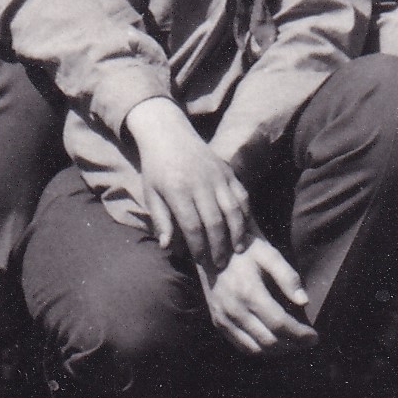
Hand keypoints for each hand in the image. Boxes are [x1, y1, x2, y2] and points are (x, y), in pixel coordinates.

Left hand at [126, 96, 251, 270]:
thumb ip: (161, 221)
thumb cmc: (156, 168)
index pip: (193, 226)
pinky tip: (245, 229)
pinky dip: (246, 214)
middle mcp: (200, 183)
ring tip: (237, 251)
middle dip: (219, 247)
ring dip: (237, 233)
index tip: (201, 261)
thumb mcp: (151, 194)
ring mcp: (217, 175)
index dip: (199, 247)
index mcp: (177, 190)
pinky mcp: (227, 170)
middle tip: (220, 264)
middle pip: (215, 221)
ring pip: (233, 209)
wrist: (167, 133)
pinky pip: (242, 195)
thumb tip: (167, 248)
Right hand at [198, 235, 316, 357]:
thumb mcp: (268, 254)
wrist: (211, 247)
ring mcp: (223, 317)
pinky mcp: (218, 322)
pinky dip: (260, 350)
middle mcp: (233, 309)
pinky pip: (241, 346)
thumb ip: (288, 276)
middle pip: (269, 341)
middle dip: (294, 345)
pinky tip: (274, 343)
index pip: (280, 324)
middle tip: (308, 341)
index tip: (315, 336)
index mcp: (248, 291)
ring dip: (279, 351)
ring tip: (293, 343)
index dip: (300, 334)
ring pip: (256, 349)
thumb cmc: (245, 249)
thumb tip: (304, 301)